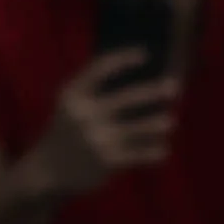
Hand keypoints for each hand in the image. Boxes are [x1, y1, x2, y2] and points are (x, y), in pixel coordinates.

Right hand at [28, 50, 180, 195]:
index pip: (100, 68)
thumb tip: (132, 73)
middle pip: (125, 97)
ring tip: (172, 121)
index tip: (145, 54)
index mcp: (75, 93)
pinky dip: (151, 153)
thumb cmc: (67, 131)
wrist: (48, 170)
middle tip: (175, 86)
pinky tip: (164, 150)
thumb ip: (93, 89)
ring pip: (134, 128)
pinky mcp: (106, 161)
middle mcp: (85, 113)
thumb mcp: (71, 104)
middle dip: (151, 92)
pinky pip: (136, 155)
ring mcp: (97, 138)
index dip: (123, 59)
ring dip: (154, 124)